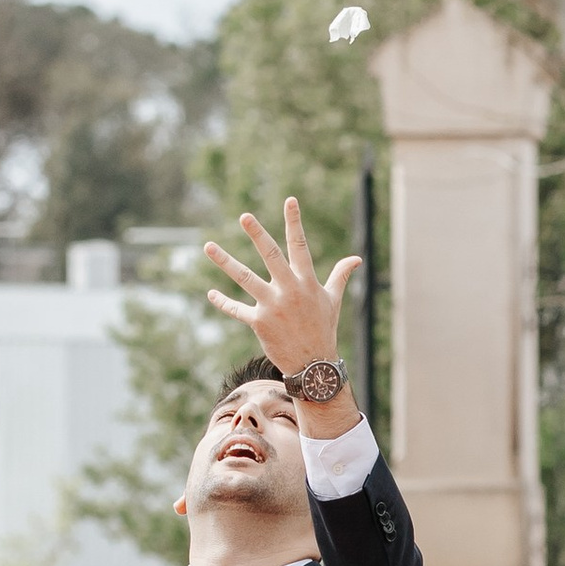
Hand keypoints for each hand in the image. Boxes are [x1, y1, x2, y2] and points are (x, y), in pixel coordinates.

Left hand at [201, 198, 358, 393]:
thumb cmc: (323, 327)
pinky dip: (223, 302)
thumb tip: (356, 259)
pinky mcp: (259, 323)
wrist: (313, 364)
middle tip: (244, 216)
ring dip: (225, 262)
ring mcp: (272, 306)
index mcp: (306, 282)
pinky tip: (211, 293)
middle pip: (271, 256)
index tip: (290, 201)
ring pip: (245, 278)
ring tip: (208, 246)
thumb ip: (340, 275)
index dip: (294, 222)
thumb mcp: (332, 300)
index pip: (300, 246)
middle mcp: (289, 291)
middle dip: (257, 235)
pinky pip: (237, 310)